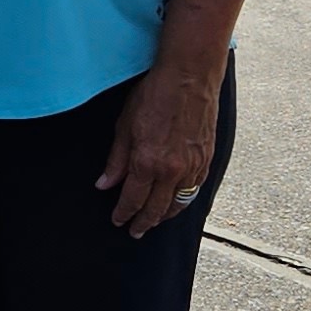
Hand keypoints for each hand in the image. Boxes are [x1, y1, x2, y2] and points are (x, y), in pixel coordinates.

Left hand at [96, 54, 223, 237]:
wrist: (190, 79)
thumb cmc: (154, 96)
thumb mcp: (125, 125)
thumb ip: (116, 160)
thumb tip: (104, 184)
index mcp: (148, 162)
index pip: (133, 199)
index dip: (124, 213)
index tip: (118, 221)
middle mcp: (172, 171)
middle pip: (156, 208)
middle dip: (143, 222)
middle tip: (135, 231)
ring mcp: (193, 168)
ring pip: (178, 203)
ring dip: (164, 216)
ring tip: (153, 221)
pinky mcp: (207, 161)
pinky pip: (194, 191)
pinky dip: (183, 201)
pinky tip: (175, 203)